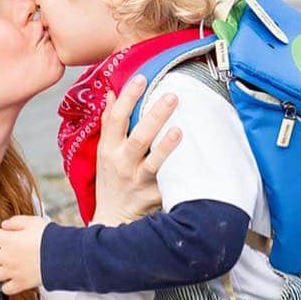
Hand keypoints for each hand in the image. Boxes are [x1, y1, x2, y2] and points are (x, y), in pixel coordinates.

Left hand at [0, 215, 48, 294]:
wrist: (64, 256)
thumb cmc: (50, 238)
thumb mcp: (33, 222)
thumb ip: (16, 221)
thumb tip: (4, 225)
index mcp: (8, 240)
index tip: (0, 234)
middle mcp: (7, 257)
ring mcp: (13, 272)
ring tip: (2, 264)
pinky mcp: (21, 284)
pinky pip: (6, 289)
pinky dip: (7, 284)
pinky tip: (12, 277)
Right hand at [92, 76, 181, 225]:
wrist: (113, 220)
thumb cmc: (111, 182)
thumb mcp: (104, 153)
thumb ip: (109, 124)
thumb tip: (111, 93)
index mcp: (108, 150)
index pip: (115, 119)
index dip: (127, 98)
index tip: (141, 78)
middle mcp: (121, 164)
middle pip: (138, 138)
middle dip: (154, 116)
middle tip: (172, 96)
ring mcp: (138, 182)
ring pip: (153, 163)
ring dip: (166, 147)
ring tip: (179, 130)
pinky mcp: (154, 196)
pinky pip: (170, 183)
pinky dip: (182, 173)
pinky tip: (196, 161)